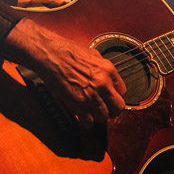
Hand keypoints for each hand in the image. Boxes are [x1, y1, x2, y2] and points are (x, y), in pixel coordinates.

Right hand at [0, 18, 126, 127]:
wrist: (51, 55)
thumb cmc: (68, 51)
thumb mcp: (93, 55)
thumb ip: (103, 69)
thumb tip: (108, 78)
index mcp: (108, 70)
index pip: (123, 91)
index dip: (115, 96)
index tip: (109, 97)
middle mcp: (103, 84)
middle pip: (118, 107)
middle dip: (112, 110)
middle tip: (105, 109)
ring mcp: (91, 96)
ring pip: (104, 117)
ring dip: (98, 116)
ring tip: (91, 112)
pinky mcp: (78, 104)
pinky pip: (88, 122)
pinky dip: (86, 122)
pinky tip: (83, 117)